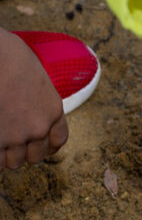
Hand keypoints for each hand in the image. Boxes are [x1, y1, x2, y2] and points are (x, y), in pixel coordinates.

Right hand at [0, 28, 67, 168]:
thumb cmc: (9, 57)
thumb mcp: (35, 79)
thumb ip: (37, 101)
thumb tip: (28, 108)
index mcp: (53, 111)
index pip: (58, 141)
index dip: (47, 146)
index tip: (38, 146)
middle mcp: (38, 127)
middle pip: (36, 156)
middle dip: (23, 152)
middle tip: (11, 144)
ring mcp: (15, 136)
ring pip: (13, 162)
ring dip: (4, 155)